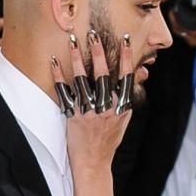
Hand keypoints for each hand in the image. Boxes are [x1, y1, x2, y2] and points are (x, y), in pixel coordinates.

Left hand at [53, 31, 132, 177]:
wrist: (94, 161)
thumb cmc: (109, 138)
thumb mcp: (124, 117)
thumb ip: (129, 94)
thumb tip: (141, 72)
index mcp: (121, 106)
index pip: (126, 77)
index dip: (126, 58)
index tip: (125, 39)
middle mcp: (106, 108)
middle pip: (103, 75)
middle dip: (99, 53)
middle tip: (94, 34)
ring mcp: (89, 111)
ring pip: (83, 80)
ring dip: (77, 59)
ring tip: (73, 41)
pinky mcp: (73, 115)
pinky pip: (65, 92)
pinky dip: (58, 76)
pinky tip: (54, 61)